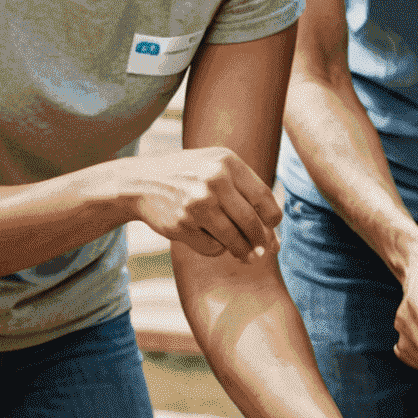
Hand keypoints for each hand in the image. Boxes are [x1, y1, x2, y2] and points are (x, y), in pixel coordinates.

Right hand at [123, 146, 279, 263]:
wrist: (143, 181)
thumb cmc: (191, 174)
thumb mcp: (218, 166)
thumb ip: (246, 190)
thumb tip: (274, 232)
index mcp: (228, 162)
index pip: (262, 197)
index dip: (272, 218)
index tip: (273, 227)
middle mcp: (213, 181)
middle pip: (250, 222)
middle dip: (261, 241)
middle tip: (265, 250)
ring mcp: (196, 204)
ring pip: (233, 239)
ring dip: (244, 251)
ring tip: (248, 256)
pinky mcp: (182, 225)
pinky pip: (212, 248)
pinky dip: (218, 249)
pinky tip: (215, 242)